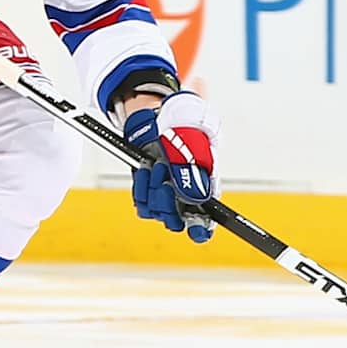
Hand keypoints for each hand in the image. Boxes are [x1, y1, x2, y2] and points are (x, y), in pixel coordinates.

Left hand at [123, 91, 218, 242]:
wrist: (158, 117)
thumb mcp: (190, 142)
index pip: (206, 219)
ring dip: (153, 189)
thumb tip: (195, 197)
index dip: (202, 229)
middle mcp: (186, 195)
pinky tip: (145, 170)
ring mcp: (166, 194)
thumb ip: (192, 170)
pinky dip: (140, 187)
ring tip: (156, 165)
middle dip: (168, 201)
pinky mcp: (148, 191)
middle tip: (165, 176)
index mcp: (205, 186)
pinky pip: (142, 203)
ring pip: (158, 212)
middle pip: (178, 221)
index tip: (197, 230)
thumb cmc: (182, 125)